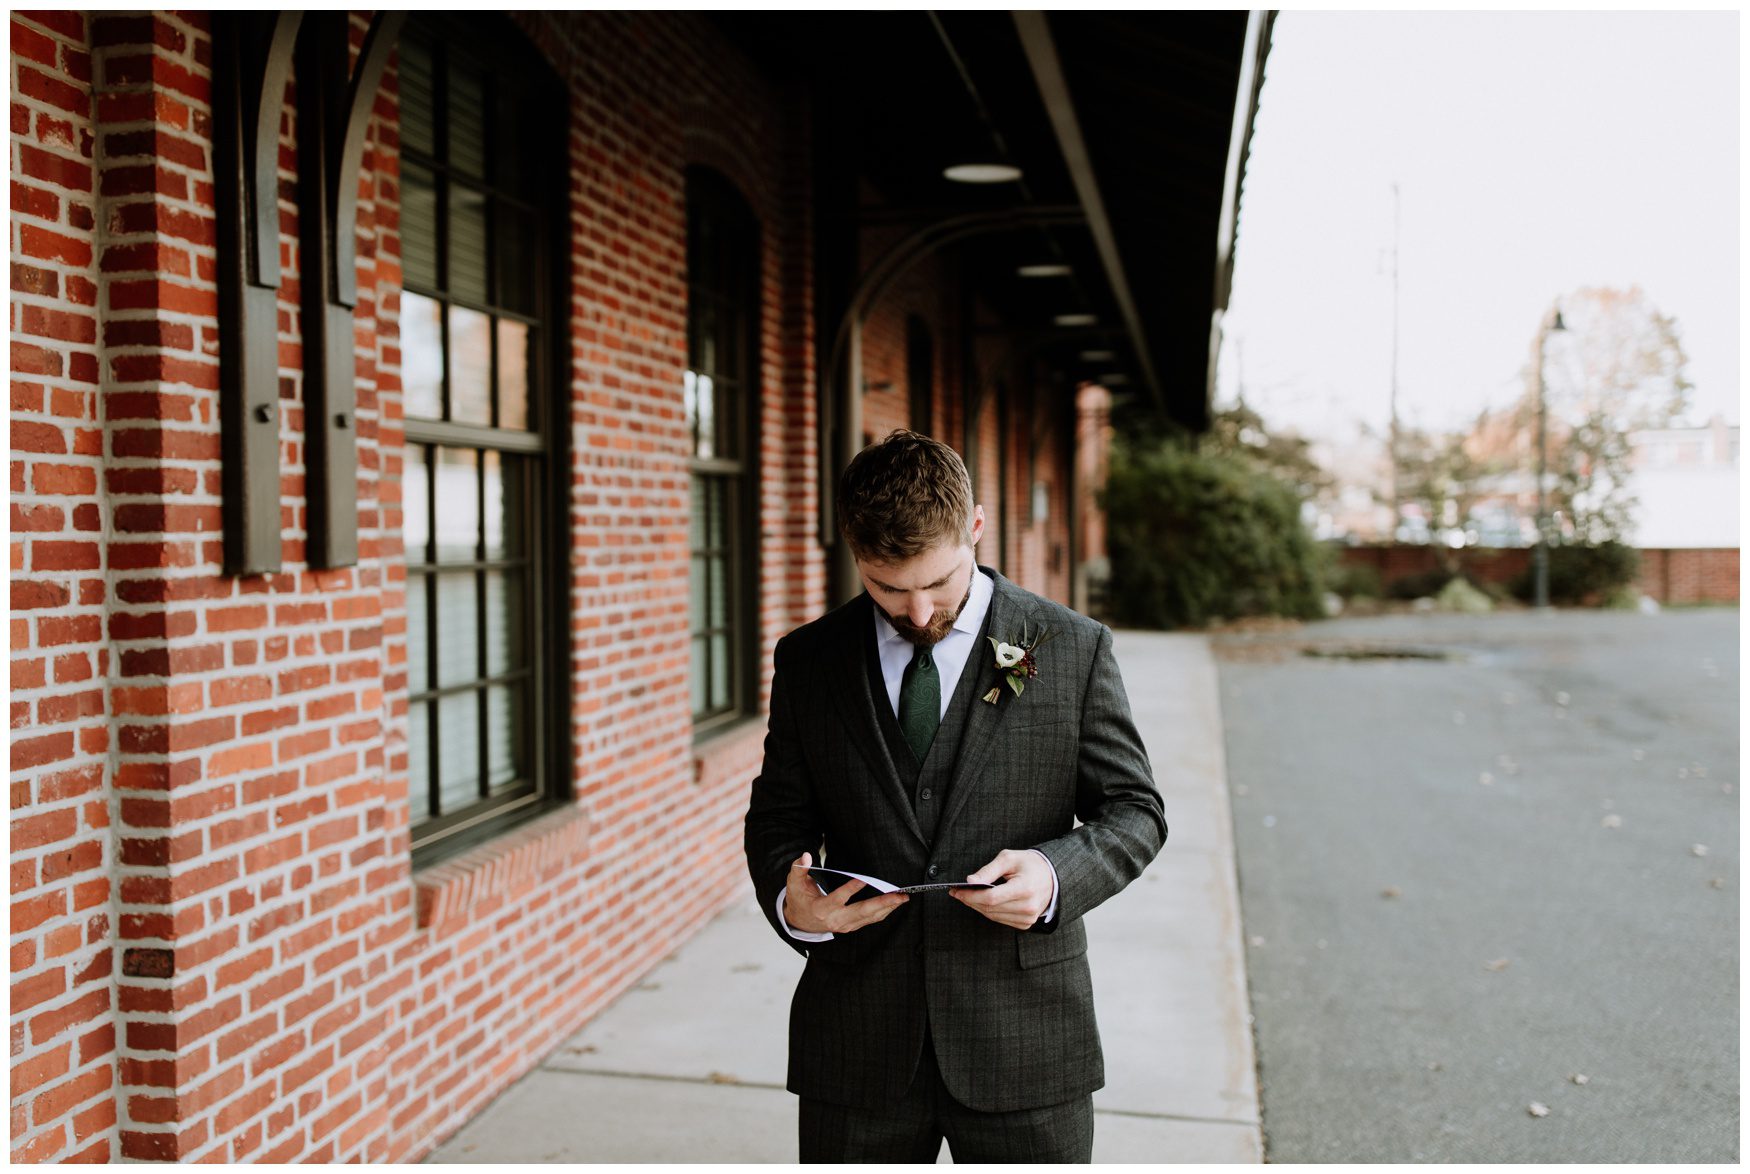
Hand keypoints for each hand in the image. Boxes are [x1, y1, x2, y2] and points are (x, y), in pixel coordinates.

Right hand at [783, 852, 908, 934]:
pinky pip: (870, 920)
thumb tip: (806, 855)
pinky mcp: (851, 926)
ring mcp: (845, 925)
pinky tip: (894, 904)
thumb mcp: (794, 884)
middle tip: (899, 895)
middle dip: (882, 903)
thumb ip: (799, 868)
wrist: (799, 922)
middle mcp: (836, 919)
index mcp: (822, 909)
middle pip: (862, 911)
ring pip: (869, 917)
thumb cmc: (799, 899)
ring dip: (888, 908)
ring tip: (902, 898)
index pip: (839, 898)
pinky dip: (883, 912)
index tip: (864, 879)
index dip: (851, 888)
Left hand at [951, 848, 1052, 929]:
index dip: (970, 895)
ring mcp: (1028, 918)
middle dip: (970, 900)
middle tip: (957, 892)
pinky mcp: (1026, 923)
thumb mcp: (1009, 859)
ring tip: (966, 896)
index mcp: (1025, 888)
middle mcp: (1028, 906)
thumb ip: (988, 870)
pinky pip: (1000, 920)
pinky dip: (989, 912)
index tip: (956, 890)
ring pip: (993, 916)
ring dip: (977, 907)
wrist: (1052, 876)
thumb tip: (970, 881)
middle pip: (990, 908)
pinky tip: (982, 902)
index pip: (991, 898)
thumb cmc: (1029, 864)